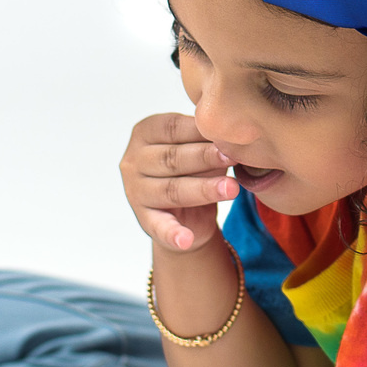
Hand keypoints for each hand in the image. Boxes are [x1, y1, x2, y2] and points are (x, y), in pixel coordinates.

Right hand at [121, 112, 238, 253]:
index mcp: (145, 132)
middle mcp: (134, 161)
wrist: (187, 209)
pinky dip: (173, 233)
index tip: (227, 133)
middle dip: (204, 158)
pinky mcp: (144, 219)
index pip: (172, 128)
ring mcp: (136, 191)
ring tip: (231, 189)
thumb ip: (207, 137)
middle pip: (171, 158)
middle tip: (233, 157)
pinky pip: (159, 226)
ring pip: (171, 190)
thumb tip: (232, 131)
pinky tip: (186, 239)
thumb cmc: (195, 166)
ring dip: (203, 190)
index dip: (200, 130)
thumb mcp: (199, 145)